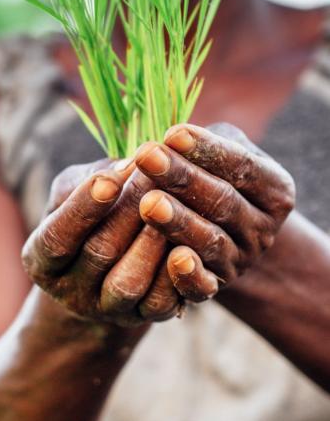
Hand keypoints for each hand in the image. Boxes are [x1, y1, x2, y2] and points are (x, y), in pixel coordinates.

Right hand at [22, 160, 181, 326]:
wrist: (108, 263)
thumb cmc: (90, 212)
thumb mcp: (75, 191)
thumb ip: (90, 178)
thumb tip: (127, 167)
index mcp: (42, 261)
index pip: (56, 238)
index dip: (82, 209)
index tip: (109, 180)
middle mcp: (70, 291)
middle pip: (98, 254)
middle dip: (128, 212)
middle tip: (154, 175)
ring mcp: (108, 309)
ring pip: (130, 282)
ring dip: (153, 241)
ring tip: (171, 204)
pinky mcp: (144, 317)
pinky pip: (162, 302)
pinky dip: (177, 272)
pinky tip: (188, 241)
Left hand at [135, 123, 295, 301]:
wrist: (226, 232)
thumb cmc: (217, 178)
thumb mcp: (223, 155)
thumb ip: (205, 146)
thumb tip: (166, 142)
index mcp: (274, 189)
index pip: (242, 166)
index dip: (207, 150)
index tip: (172, 133)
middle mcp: (262, 228)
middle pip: (223, 202)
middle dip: (183, 178)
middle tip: (147, 157)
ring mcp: (241, 260)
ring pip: (211, 241)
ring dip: (179, 222)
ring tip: (148, 202)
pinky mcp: (216, 285)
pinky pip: (204, 286)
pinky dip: (189, 275)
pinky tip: (173, 258)